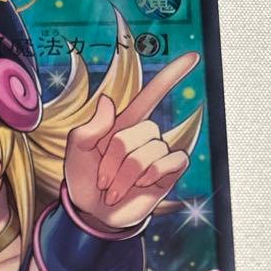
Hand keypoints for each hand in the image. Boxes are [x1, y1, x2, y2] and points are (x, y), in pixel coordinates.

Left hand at [63, 52, 198, 229]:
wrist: (93, 213)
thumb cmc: (84, 180)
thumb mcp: (76, 152)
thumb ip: (87, 127)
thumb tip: (108, 102)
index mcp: (123, 124)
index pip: (151, 95)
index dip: (171, 76)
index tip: (194, 57)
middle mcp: (144, 136)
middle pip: (141, 130)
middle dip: (116, 156)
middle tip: (103, 178)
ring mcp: (158, 154)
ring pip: (150, 150)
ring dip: (126, 173)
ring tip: (115, 188)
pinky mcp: (169, 173)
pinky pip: (171, 161)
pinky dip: (150, 175)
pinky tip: (141, 185)